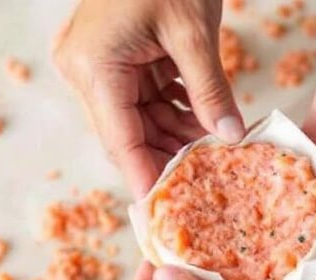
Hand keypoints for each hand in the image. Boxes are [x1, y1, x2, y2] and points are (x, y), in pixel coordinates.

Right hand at [54, 0, 243, 197]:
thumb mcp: (194, 32)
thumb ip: (209, 90)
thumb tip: (230, 137)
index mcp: (94, 67)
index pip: (121, 141)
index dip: (146, 178)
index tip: (167, 212)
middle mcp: (85, 71)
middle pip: (128, 136)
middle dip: (168, 159)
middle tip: (206, 186)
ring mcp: (95, 65)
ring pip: (137, 122)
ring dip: (174, 139)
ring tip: (212, 157)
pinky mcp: (111, 59)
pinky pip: (143, 100)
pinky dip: (173, 113)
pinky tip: (203, 128)